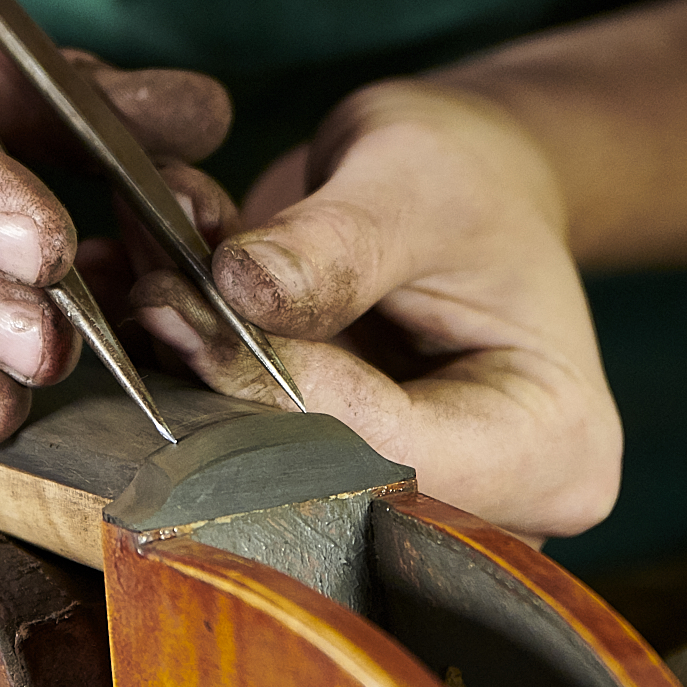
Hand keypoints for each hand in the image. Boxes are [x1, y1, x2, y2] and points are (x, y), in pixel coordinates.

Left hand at [132, 80, 620, 538]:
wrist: (468, 188)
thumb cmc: (471, 177)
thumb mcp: (414, 180)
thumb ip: (335, 243)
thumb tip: (236, 288)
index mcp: (555, 448)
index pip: (390, 450)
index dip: (274, 385)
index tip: (180, 305)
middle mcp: (492, 510)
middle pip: (326, 482)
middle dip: (217, 386)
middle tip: (142, 288)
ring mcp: (413, 507)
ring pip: (264, 475)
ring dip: (183, 381)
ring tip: (132, 278)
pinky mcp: (336, 487)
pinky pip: (238, 456)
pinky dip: (182, 378)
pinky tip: (138, 299)